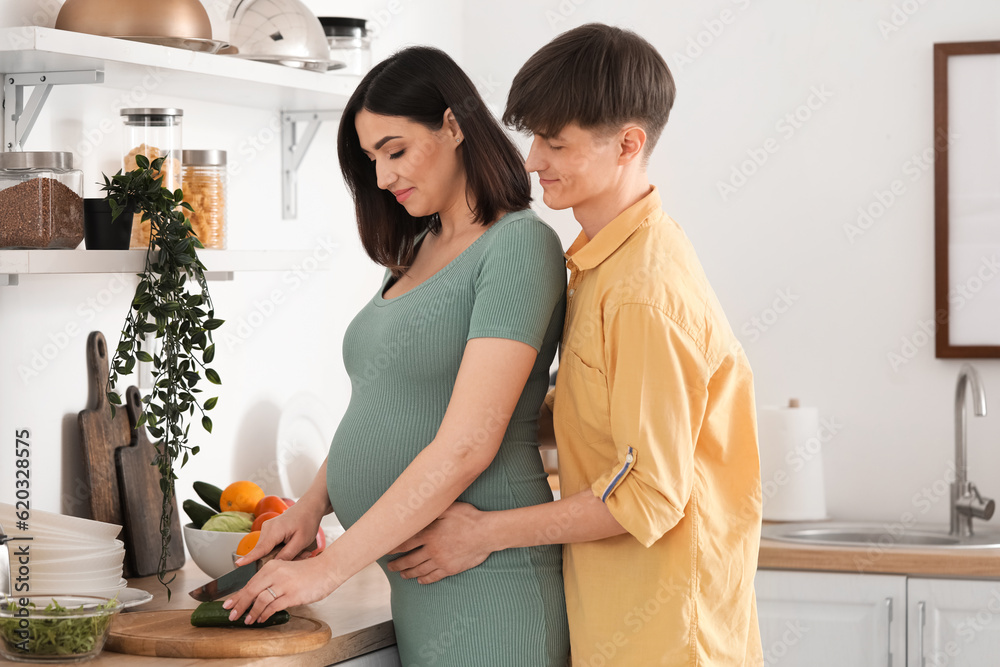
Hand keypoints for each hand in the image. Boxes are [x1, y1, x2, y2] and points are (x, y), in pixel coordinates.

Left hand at [222, 553, 338, 623]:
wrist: (327, 569)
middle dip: (239, 604)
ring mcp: (283, 584)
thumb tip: (257, 595)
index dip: (238, 595)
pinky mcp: (291, 595)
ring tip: (248, 620)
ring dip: (251, 612)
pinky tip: (262, 618)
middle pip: (251, 590)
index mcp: (273, 566)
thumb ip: (273, 580)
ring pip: (260, 599)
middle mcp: (276, 573)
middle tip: (232, 614)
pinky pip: (273, 606)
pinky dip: (264, 614)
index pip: (250, 582)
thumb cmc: (309, 571)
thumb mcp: (286, 570)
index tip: (229, 604)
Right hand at [235, 501, 320, 566]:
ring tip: (299, 550)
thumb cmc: (307, 521)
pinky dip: (278, 549)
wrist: (309, 508)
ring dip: (279, 554)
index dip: (249, 558)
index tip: (238, 564)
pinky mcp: (268, 531)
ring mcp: (266, 528)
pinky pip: (268, 545)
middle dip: (276, 559)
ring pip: (266, 549)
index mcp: (275, 529)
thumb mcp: (301, 541)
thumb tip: (274, 565)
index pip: (260, 548)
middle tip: (300, 556)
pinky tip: (291, 547)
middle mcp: (267, 528)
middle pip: (263, 551)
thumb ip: (287, 554)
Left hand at [386, 502, 494, 583]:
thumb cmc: (469, 518)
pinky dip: (425, 579)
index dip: (393, 547)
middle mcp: (432, 549)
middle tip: (389, 567)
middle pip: (409, 559)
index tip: (385, 550)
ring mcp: (441, 561)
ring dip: (408, 573)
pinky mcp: (450, 569)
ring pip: (419, 570)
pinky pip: (434, 577)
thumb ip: (432, 510)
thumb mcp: (449, 508)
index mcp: (429, 534)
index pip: (405, 543)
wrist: (486, 534)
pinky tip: (420, 580)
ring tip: (402, 575)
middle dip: (397, 564)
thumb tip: (419, 510)